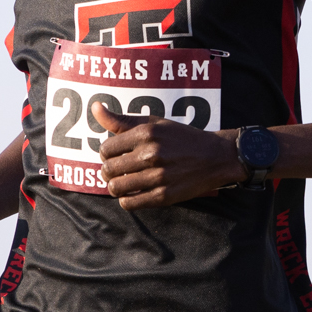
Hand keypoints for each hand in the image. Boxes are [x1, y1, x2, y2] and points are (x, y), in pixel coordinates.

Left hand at [96, 105, 248, 208]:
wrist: (217, 157)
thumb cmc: (183, 138)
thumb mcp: (155, 123)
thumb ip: (122, 120)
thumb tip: (95, 108)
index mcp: (146, 133)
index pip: (105, 149)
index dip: (107, 155)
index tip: (117, 157)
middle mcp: (151, 154)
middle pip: (108, 170)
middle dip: (109, 172)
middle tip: (120, 171)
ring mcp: (158, 176)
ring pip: (116, 188)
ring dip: (116, 187)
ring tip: (125, 183)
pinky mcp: (165, 195)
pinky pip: (130, 204)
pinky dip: (127, 201)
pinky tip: (135, 194)